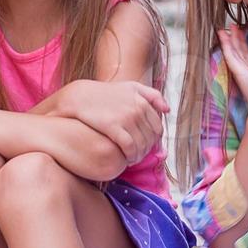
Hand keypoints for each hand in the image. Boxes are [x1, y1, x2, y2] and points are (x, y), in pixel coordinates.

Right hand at [51, 80, 168, 165]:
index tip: (145, 146)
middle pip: (150, 138)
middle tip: (139, 155)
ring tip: (133, 159)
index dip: (153, 140)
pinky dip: (130, 156)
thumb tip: (168, 109)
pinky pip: (129, 147)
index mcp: (142, 101)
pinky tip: (126, 160)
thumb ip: (151, 95)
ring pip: (141, 145)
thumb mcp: (130, 87)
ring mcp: (126, 118)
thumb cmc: (105, 93)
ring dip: (139, 156)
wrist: (80, 97)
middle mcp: (137, 109)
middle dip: (146, 149)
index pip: (157, 128)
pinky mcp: (114, 127)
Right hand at [217, 26, 247, 122]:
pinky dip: (227, 46)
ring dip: (229, 39)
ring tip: (224, 28)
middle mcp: (246, 70)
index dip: (242, 42)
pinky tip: (223, 37)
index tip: (240, 31)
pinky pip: (231, 56)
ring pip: (233, 51)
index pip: (246, 54)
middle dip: (235, 38)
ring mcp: (241, 71)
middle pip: (238, 51)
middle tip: (231, 25)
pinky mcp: (238, 71)